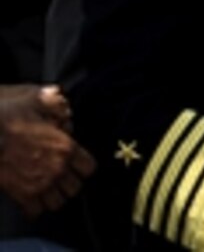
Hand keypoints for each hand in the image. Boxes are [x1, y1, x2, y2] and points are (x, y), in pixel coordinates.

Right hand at [0, 85, 95, 217]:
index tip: (77, 163)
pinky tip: (32, 196)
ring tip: (49, 187)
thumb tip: (65, 108)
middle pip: (75, 188)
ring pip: (58, 203)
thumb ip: (56, 103)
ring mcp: (39, 184)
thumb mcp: (36, 98)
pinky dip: (35, 207)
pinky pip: (35, 211)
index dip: (83, 165)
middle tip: (62, 176)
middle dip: (70, 183)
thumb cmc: (8, 114)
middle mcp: (56, 169)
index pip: (89, 167)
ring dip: (54, 196)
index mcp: (65, 147)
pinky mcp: (20, 195)